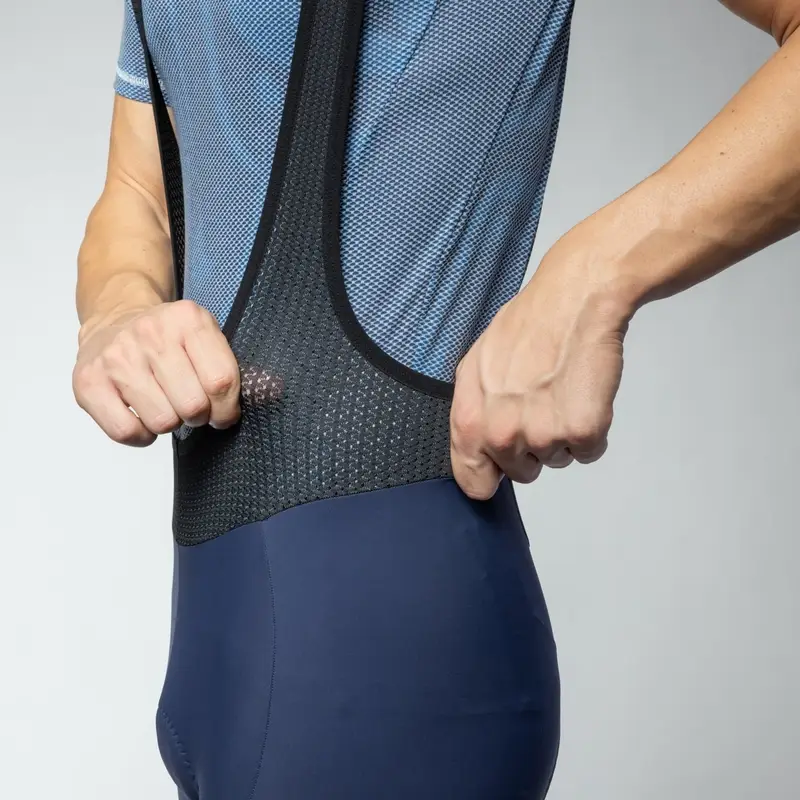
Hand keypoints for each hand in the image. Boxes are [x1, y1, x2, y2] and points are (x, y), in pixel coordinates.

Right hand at [73, 299, 240, 445]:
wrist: (115, 317)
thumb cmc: (168, 337)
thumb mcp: (207, 335)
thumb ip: (234, 366)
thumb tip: (272, 392)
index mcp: (188, 320)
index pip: (221, 381)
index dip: (227, 408)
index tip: (223, 412)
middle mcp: (151, 334)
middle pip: (192, 405)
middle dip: (198, 415)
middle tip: (191, 406)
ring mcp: (117, 357)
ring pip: (162, 421)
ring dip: (169, 422)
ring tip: (165, 404)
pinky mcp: (89, 382)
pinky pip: (125, 431)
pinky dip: (141, 435)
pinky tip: (144, 416)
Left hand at [450, 230, 631, 498]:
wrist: (573, 300)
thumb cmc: (527, 325)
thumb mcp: (476, 366)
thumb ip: (472, 412)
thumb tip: (478, 448)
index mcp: (471, 421)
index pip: (473, 479)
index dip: (489, 475)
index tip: (499, 468)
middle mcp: (503, 435)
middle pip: (522, 472)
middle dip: (532, 446)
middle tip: (541, 402)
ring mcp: (543, 436)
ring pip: (556, 460)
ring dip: (562, 434)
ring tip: (562, 390)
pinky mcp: (582, 432)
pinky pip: (589, 451)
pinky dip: (592, 430)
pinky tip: (584, 395)